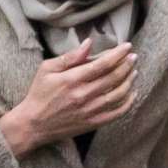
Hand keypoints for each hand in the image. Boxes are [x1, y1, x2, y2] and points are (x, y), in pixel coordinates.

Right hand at [1, 40, 136, 154]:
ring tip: (134, 72)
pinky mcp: (92, 123)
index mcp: (72, 80)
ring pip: (118, 94)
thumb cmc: (39, 94)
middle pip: (114, 78)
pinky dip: (128, 103)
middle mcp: (83, 95)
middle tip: (134, 57)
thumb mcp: (47, 69)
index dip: (118, 54)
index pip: (102, 64)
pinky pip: (116, 113)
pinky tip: (132, 94)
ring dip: (129, 82)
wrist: (33, 124)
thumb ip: (70, 57)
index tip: (127, 46)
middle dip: (127, 65)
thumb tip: (89, 43)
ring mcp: (90, 111)